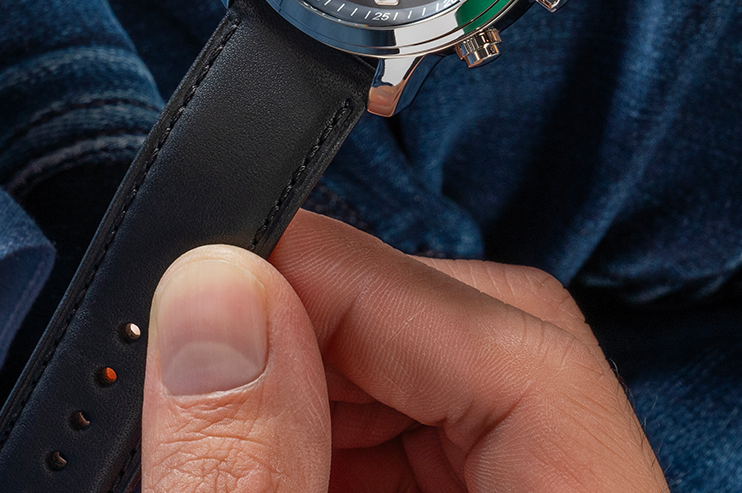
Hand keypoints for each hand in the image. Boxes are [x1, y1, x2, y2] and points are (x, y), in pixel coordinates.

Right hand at [143, 211, 668, 491]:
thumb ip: (247, 471)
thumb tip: (217, 295)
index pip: (526, 344)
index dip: (368, 283)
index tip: (235, 270)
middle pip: (495, 347)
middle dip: (342, 326)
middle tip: (216, 336)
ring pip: (455, 395)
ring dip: (327, 381)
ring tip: (222, 403)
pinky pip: (427, 451)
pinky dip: (335, 434)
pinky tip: (260, 449)